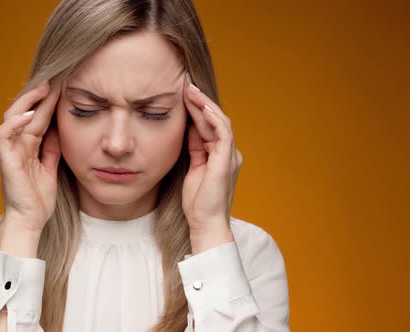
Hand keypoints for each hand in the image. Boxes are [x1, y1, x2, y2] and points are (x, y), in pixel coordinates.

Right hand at [0, 80, 61, 232]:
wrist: (30, 221)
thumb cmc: (39, 199)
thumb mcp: (51, 167)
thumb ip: (52, 148)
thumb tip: (60, 127)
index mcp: (29, 146)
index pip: (38, 117)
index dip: (49, 102)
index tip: (65, 87)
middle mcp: (18, 144)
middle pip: (26, 112)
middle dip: (40, 95)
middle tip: (56, 79)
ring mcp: (10, 150)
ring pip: (12, 116)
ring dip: (27, 101)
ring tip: (44, 88)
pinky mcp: (5, 159)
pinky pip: (3, 134)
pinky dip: (14, 122)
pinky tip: (28, 114)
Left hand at [181, 73, 242, 236]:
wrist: (205, 223)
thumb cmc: (197, 201)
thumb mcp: (192, 168)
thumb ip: (193, 148)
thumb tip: (187, 127)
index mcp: (220, 154)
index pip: (208, 124)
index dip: (196, 108)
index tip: (181, 93)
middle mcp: (228, 152)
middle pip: (214, 119)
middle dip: (199, 100)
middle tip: (185, 83)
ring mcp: (229, 156)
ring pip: (219, 121)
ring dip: (205, 104)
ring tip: (190, 89)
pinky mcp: (227, 161)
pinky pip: (223, 133)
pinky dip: (213, 119)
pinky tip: (202, 107)